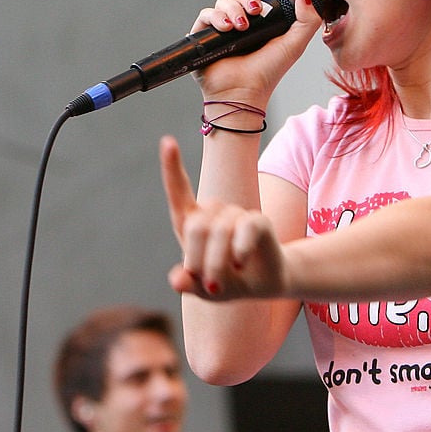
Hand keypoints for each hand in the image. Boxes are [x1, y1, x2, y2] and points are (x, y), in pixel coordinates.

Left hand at [159, 136, 287, 299]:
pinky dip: (240, 249)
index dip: (172, 167)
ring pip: (219, 231)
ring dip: (218, 262)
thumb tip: (178, 280)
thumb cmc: (227, 282)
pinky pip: (246, 228)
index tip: (168, 142)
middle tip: (208, 284)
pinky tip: (240, 261)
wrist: (262, 284)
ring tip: (224, 279)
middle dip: (199, 260)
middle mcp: (213, 212)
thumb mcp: (203, 289)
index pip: (179, 191)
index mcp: (191, 222)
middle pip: (197, 226)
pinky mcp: (258, 220)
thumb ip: (188, 284)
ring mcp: (236, 213)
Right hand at [189, 0, 320, 104]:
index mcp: (263, 22)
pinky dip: (215, 17)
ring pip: (223, 2)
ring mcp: (222, 29)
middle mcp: (242, 23)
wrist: (243, 92)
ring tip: (241, 27)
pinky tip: (226, 28)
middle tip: (255, 10)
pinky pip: (206, 15)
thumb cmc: (268, 72)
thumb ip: (308, 20)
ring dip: (232, 9)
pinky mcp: (204, 36)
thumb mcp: (294, 45)